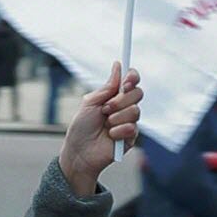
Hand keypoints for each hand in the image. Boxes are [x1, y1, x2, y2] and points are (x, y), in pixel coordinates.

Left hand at [59, 62, 142, 195]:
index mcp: (115, 96)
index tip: (126, 81)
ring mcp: (129, 121)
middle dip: (120, 100)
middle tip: (105, 109)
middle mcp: (124, 107)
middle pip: (138, 93)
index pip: (131, 81)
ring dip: (116, 117)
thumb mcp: (90, 103)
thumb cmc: (81, 127)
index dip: (132, 78)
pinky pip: (132, 127)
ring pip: (135, 111)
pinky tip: (110, 136)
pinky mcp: (132, 137)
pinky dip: (118, 131)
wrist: (79, 151)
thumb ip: (107, 87)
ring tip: (105, 125)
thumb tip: (117, 65)